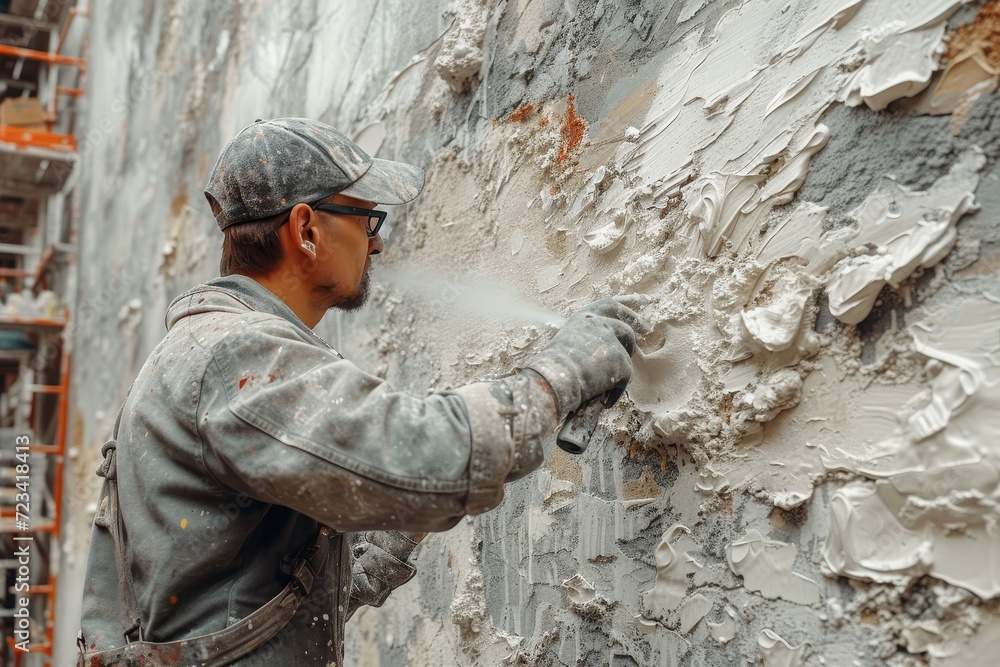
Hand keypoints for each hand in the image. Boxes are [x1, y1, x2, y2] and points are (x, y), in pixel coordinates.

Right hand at [524, 296, 648, 420]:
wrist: (554, 379)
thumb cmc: (553, 369)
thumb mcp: (568, 345)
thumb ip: (586, 341)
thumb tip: (602, 350)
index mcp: (583, 319)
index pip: (610, 305)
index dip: (627, 303)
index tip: (642, 300)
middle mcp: (599, 324)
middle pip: (625, 324)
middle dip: (638, 323)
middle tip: (647, 327)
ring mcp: (611, 340)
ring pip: (628, 350)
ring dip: (622, 363)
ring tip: (610, 377)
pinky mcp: (621, 360)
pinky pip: (625, 377)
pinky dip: (616, 389)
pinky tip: (606, 400)